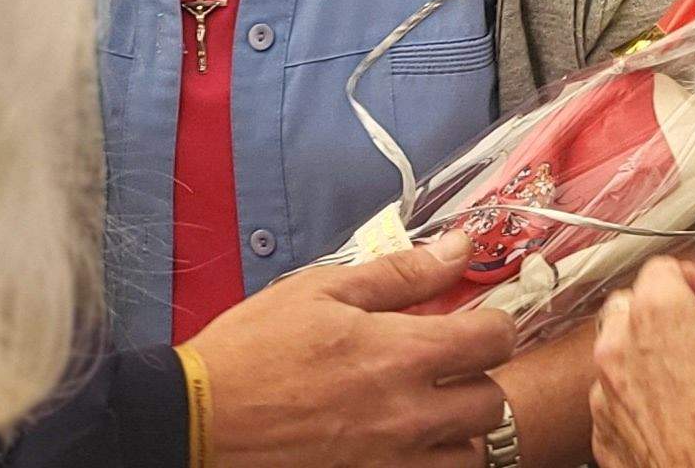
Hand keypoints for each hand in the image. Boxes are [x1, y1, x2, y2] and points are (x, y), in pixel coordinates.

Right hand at [194, 239, 520, 467]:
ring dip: (458, 432)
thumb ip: (400, 273)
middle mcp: (409, 415)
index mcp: (402, 354)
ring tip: (427, 414)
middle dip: (477, 380)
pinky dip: (427, 462)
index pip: (496, 340)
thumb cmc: (252, 351)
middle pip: (492, 403)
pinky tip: (400, 444)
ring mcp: (393, 461)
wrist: (197, 421)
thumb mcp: (320, 291)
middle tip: (446, 371)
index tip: (475, 325)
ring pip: (469, 455)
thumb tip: (459, 247)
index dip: (494, 326)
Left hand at [592, 258, 694, 467]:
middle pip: (632, 304)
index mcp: (660, 313)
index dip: (689, 278)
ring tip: (686, 379)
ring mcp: (605, 387)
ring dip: (645, 352)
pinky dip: (636, 393)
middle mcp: (621, 343)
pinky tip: (670, 410)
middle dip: (662, 312)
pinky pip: (615, 392)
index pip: (662, 267)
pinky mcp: (601, 424)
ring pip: (619, 348)